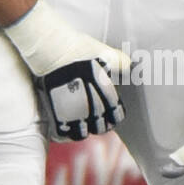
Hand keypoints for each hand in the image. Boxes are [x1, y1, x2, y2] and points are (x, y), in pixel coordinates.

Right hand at [5, 0, 130, 140]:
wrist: (52, 50)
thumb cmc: (79, 50)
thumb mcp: (105, 53)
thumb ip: (121, 63)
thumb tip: (131, 67)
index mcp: (107, 98)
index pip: (116, 117)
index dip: (113, 114)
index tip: (108, 110)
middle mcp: (92, 110)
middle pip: (101, 128)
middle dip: (99, 122)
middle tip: (92, 114)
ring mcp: (74, 115)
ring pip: (82, 134)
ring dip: (82, 128)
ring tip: (78, 119)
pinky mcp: (56, 116)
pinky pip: (64, 135)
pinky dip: (66, 132)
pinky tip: (66, 123)